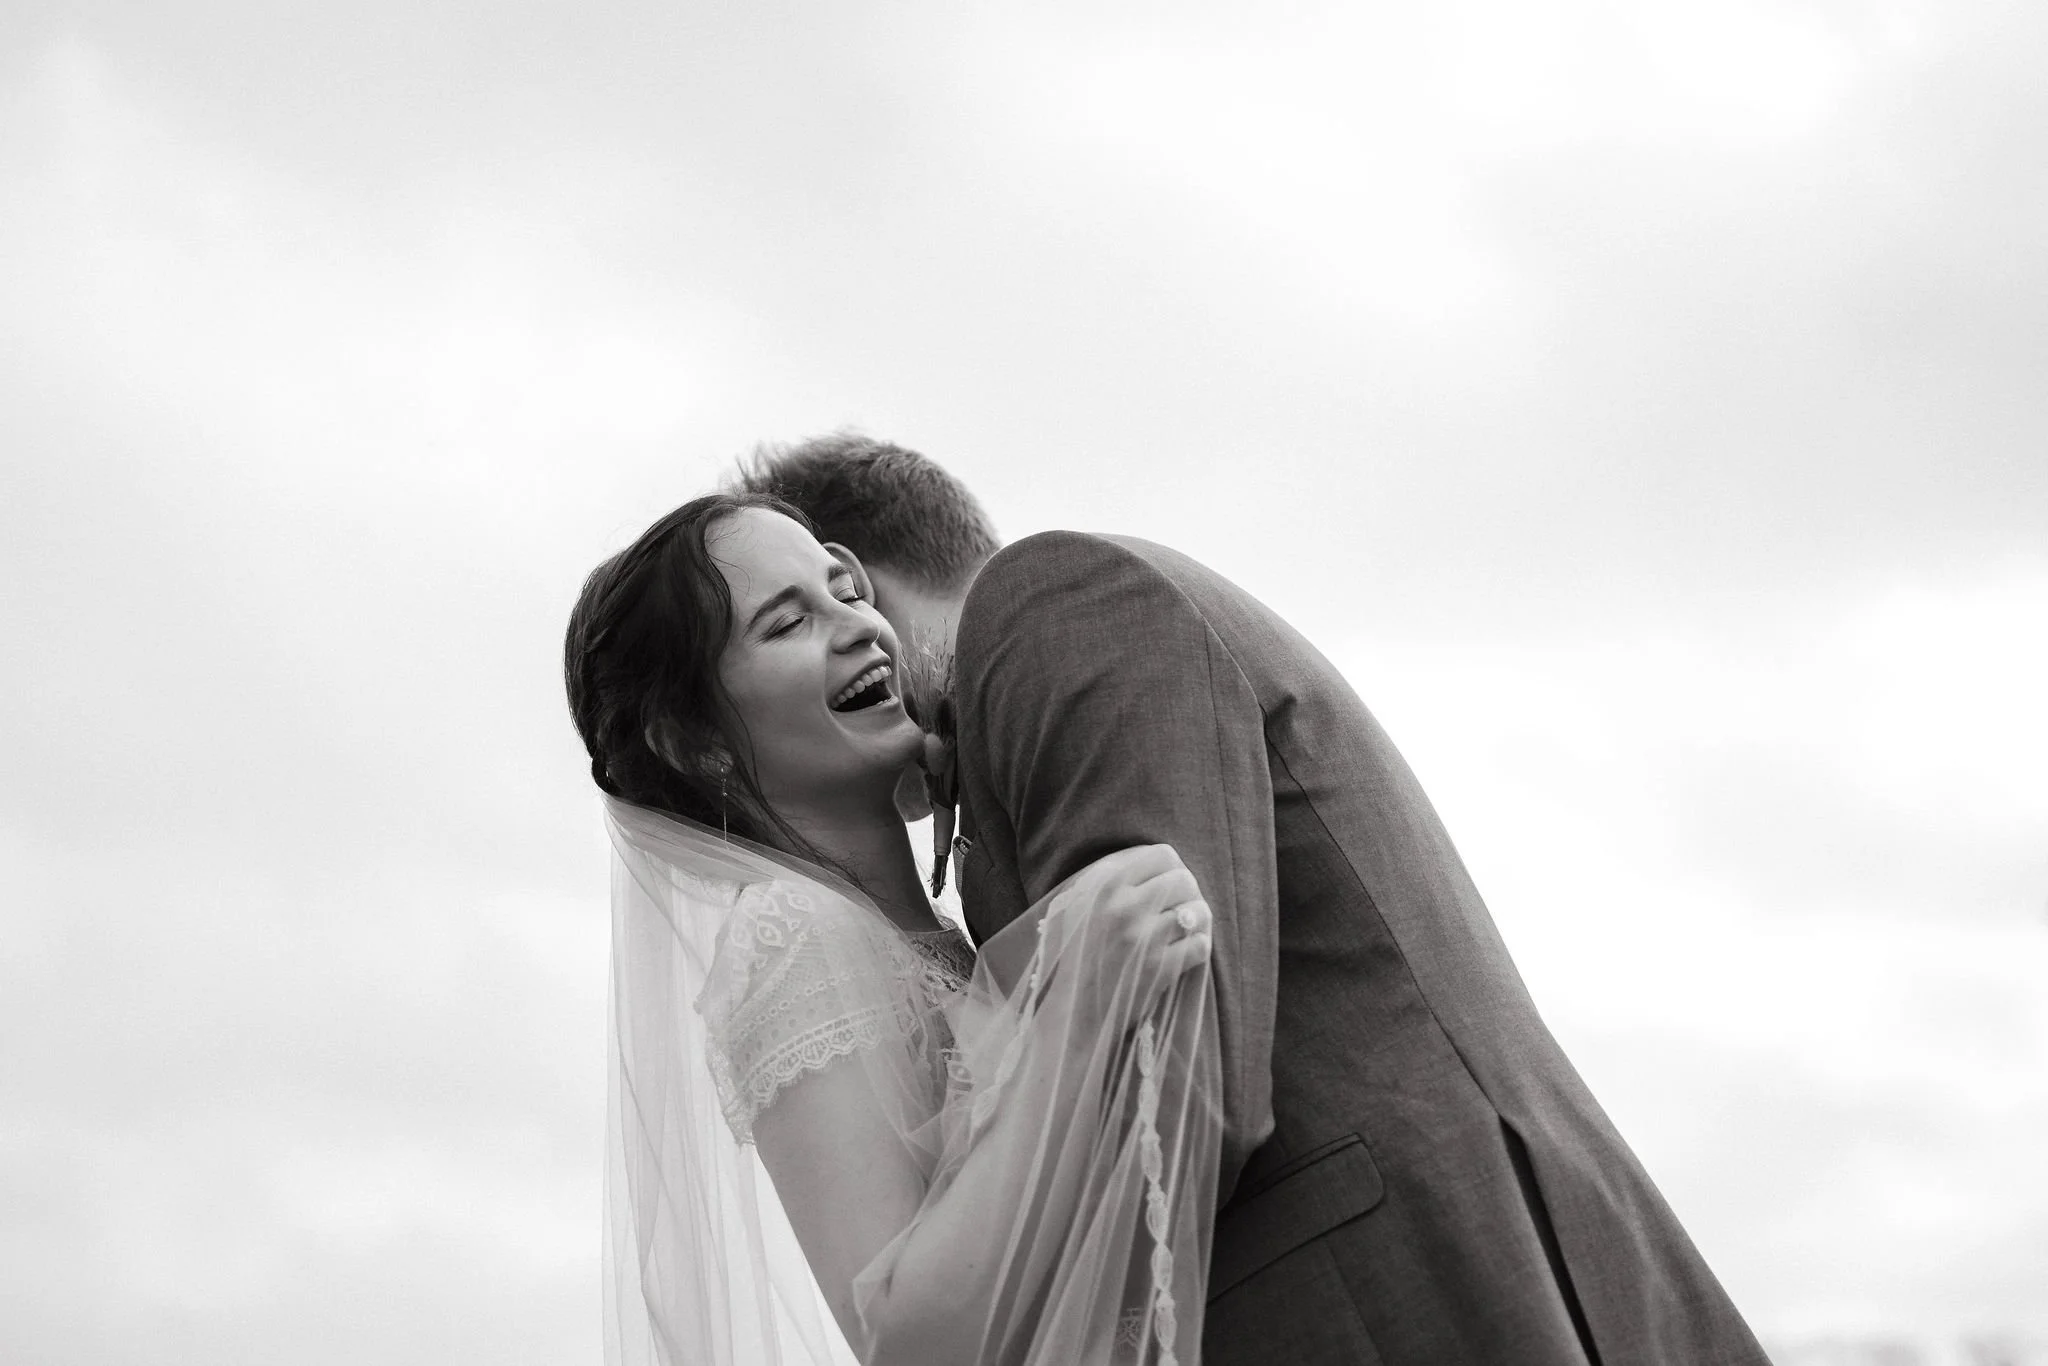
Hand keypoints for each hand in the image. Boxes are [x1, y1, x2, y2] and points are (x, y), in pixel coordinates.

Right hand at [1044, 845, 1211, 1000]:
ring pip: (1197, 911)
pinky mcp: (1162, 968)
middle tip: (1179, 907)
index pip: (1161, 855)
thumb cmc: (1076, 958)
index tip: (1168, 883)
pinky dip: (1199, 947)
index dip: (1172, 868)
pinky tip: (1186, 951)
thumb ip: (1106, 880)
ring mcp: (1145, 939)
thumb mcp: (1077, 908)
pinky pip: (1201, 945)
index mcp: (1104, 888)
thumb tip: (1148, 860)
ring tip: (1186, 929)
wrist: (1075, 1012)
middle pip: (1184, 880)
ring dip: (1197, 920)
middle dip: (1188, 893)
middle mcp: (1126, 909)